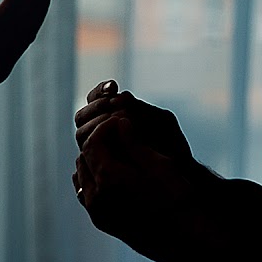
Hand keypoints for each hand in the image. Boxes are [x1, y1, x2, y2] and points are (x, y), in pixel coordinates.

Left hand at [72, 114, 203, 261]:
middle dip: (99, 142)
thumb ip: (134, 143)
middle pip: (84, 157)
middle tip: (119, 133)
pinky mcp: (102, 223)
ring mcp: (97, 212)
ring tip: (118, 152)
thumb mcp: (159, 164)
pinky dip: (95, 179)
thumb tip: (120, 122)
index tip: (122, 121)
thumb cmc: (178, 198)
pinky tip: (115, 174)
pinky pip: (87, 194)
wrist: (186, 239)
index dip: (106, 127)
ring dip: (95, 160)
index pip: (94, 142)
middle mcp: (97, 197)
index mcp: (109, 178)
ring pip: (83, 176)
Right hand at [74, 80, 193, 162]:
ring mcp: (99, 151)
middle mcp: (101, 133)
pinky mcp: (100, 168)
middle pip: (82, 116)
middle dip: (96, 107)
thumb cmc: (171, 145)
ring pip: (82, 134)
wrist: (179, 174)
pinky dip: (98, 144)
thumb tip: (119, 96)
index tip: (113, 87)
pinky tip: (115, 141)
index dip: (100, 91)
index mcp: (113, 116)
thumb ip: (140, 109)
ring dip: (95, 124)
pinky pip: (88, 154)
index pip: (94, 98)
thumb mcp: (160, 122)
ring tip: (116, 123)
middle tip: (111, 106)